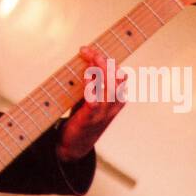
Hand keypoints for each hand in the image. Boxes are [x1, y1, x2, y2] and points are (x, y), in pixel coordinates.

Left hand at [57, 44, 128, 160]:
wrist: (74, 145)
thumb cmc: (83, 118)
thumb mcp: (91, 98)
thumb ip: (93, 83)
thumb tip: (86, 60)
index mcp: (116, 100)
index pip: (120, 75)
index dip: (108, 60)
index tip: (91, 49)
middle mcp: (113, 106)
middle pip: (118, 78)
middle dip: (104, 61)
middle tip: (89, 51)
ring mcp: (103, 113)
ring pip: (111, 87)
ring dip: (100, 69)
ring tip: (89, 58)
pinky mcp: (90, 119)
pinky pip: (95, 101)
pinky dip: (92, 87)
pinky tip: (86, 77)